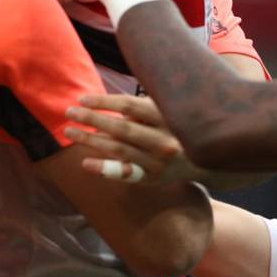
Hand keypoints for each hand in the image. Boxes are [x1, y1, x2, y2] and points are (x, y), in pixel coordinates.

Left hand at [65, 94, 199, 185]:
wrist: (206, 160)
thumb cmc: (177, 126)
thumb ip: (140, 108)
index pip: (129, 105)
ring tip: (70, 131)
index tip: (82, 98)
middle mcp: (164, 139)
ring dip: (91, 140)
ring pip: (119, 150)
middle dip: (92, 119)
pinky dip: (105, 168)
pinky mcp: (153, 177)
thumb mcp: (166, 110)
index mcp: (166, 116)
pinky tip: (86, 162)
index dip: (104, 102)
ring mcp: (158, 161)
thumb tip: (106, 106)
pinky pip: (126, 172)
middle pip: (121, 128)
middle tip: (70, 112)